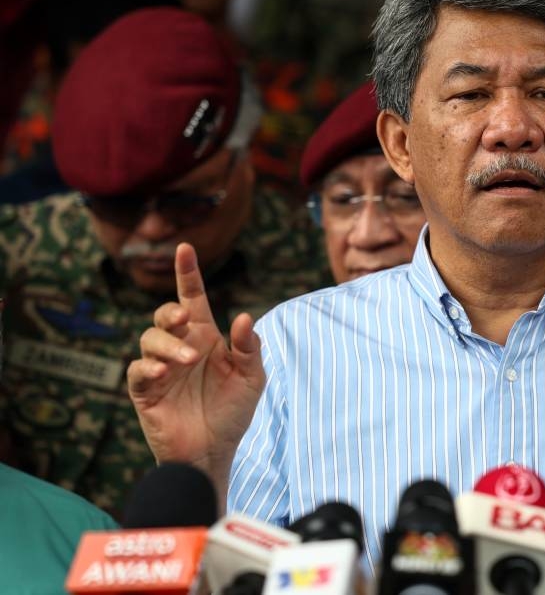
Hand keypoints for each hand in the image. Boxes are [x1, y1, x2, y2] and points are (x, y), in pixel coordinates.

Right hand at [127, 243, 265, 483]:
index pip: (193, 299)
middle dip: (171, 312)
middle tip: (186, 320)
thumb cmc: (232, 412)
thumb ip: (250, 348)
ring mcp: (161, 368)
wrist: (214, 452)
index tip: (184, 248)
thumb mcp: (251, 378)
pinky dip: (150, 366)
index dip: (188, 274)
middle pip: (165, 315)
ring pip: (149, 338)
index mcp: (206, 337)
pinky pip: (138, 370)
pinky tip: (165, 372)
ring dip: (167, 344)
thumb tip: (244, 317)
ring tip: (187, 360)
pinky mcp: (146, 391)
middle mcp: (181, 347)